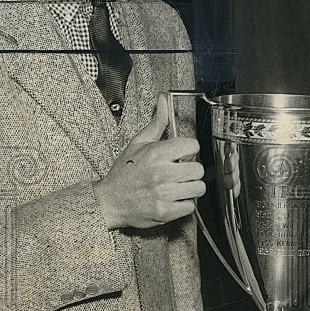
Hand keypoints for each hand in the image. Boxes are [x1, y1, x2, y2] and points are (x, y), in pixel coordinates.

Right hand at [94, 92, 204, 229]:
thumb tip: (163, 98)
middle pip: (199, 169)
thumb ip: (157, 122)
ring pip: (198, 188)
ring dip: (190, 188)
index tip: (181, 155)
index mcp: (157, 153)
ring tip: (178, 186)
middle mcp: (162, 173)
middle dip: (191, 170)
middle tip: (179, 172)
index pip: (193, 146)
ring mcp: (164, 194)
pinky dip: (184, 204)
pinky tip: (172, 199)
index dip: (188, 150)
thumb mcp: (138, 143)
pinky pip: (190, 206)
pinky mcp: (165, 212)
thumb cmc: (125, 172)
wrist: (110, 201)